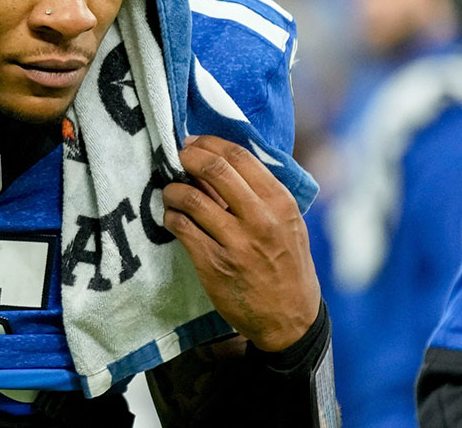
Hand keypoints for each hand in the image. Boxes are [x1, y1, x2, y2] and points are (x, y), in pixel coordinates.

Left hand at [162, 135, 319, 350]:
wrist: (290, 319)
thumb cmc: (287, 264)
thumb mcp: (288, 224)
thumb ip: (259, 195)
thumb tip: (217, 164)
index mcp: (281, 204)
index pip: (240, 157)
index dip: (209, 144)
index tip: (193, 143)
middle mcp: (261, 220)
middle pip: (214, 170)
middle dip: (188, 157)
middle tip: (177, 158)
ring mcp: (236, 244)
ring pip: (191, 199)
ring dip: (174, 190)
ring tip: (171, 191)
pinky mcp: (214, 265)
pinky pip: (182, 228)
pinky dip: (172, 217)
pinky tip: (173, 217)